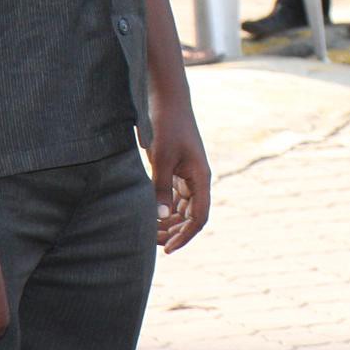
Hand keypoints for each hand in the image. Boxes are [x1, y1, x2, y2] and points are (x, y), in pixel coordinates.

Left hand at [148, 97, 211, 253]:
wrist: (167, 100)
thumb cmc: (167, 125)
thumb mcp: (162, 158)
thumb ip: (161, 188)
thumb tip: (162, 217)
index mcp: (201, 178)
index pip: (199, 217)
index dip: (185, 236)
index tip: (167, 250)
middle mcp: (198, 179)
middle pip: (191, 216)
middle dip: (175, 232)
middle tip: (152, 243)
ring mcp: (188, 174)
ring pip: (183, 208)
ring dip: (169, 222)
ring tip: (149, 232)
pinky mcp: (177, 169)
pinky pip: (175, 197)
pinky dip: (164, 209)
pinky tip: (150, 214)